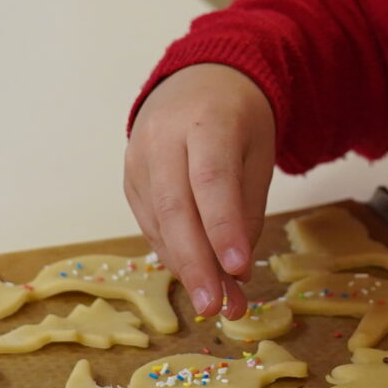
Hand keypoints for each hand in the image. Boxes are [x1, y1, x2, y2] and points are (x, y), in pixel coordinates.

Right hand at [124, 64, 274, 320]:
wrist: (196, 80)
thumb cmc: (237, 120)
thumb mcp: (258, 153)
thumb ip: (247, 209)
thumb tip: (234, 272)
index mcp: (205, 121)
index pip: (211, 179)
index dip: (223, 227)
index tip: (239, 269)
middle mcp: (162, 138)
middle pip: (174, 207)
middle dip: (195, 263)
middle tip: (215, 307)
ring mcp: (138, 159)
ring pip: (159, 223)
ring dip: (186, 268)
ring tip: (217, 304)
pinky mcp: (129, 180)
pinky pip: (150, 224)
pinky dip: (174, 253)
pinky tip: (196, 275)